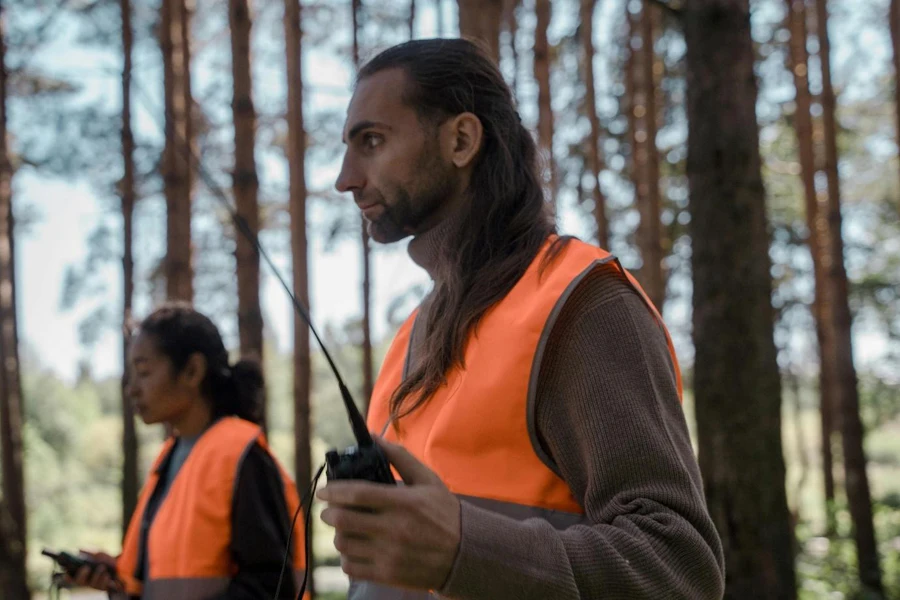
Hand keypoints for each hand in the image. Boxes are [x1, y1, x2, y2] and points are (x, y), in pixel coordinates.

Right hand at [66, 550, 121, 591]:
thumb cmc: (106, 560)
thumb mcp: (98, 554)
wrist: (121, 565)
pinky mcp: (103, 588)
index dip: (67, 576)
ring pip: (91, 583)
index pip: (70, 577)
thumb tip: (79, 550)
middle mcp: (86, 580)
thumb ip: (89, 552)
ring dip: (96, 574)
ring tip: (102, 567)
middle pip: (78, 582)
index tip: (66, 574)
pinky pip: (101, 586)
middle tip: (86, 567)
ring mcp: (94, 585)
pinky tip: (107, 575)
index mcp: (82, 572)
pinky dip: (104, 579)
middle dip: (81, 575)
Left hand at [317, 437, 460, 590]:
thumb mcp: (428, 480)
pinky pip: (352, 567)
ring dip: (338, 534)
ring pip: (344, 544)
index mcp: (403, 502)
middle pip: (343, 520)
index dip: (333, 491)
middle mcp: (394, 529)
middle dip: (330, 513)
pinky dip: (346, 557)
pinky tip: (355, 549)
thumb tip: (374, 437)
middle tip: (330, 510)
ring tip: (345, 529)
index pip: (357, 494)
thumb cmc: (445, 513)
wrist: (466, 553)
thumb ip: (399, 457)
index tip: (324, 491)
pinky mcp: (388, 574)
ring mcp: (390, 554)